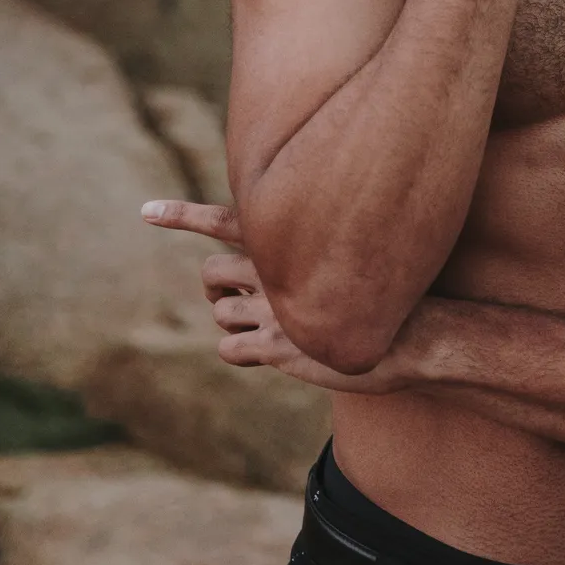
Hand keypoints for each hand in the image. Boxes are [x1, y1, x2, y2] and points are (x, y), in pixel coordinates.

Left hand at [141, 199, 423, 391]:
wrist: (419, 332)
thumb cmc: (392, 291)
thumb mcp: (351, 254)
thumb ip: (313, 248)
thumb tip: (291, 253)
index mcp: (291, 240)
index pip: (225, 220)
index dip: (183, 215)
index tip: (145, 210)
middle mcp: (276, 269)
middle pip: (210, 274)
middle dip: (217, 290)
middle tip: (236, 301)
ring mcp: (275, 308)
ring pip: (219, 314)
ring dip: (233, 322)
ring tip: (266, 329)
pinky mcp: (278, 347)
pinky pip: (231, 350)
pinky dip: (242, 353)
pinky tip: (270, 354)